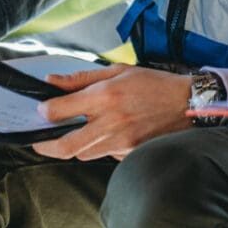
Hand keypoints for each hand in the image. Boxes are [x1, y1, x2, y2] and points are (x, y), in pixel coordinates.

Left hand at [30, 65, 191, 160]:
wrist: (186, 104)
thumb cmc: (154, 84)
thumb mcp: (118, 71)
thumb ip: (82, 78)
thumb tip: (53, 81)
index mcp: (105, 96)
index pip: (59, 111)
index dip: (45, 111)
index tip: (42, 111)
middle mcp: (110, 122)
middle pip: (65, 146)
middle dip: (46, 146)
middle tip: (40, 141)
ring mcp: (120, 142)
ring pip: (83, 154)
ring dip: (74, 146)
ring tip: (76, 133)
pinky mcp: (129, 154)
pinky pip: (104, 156)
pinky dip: (99, 148)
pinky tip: (106, 135)